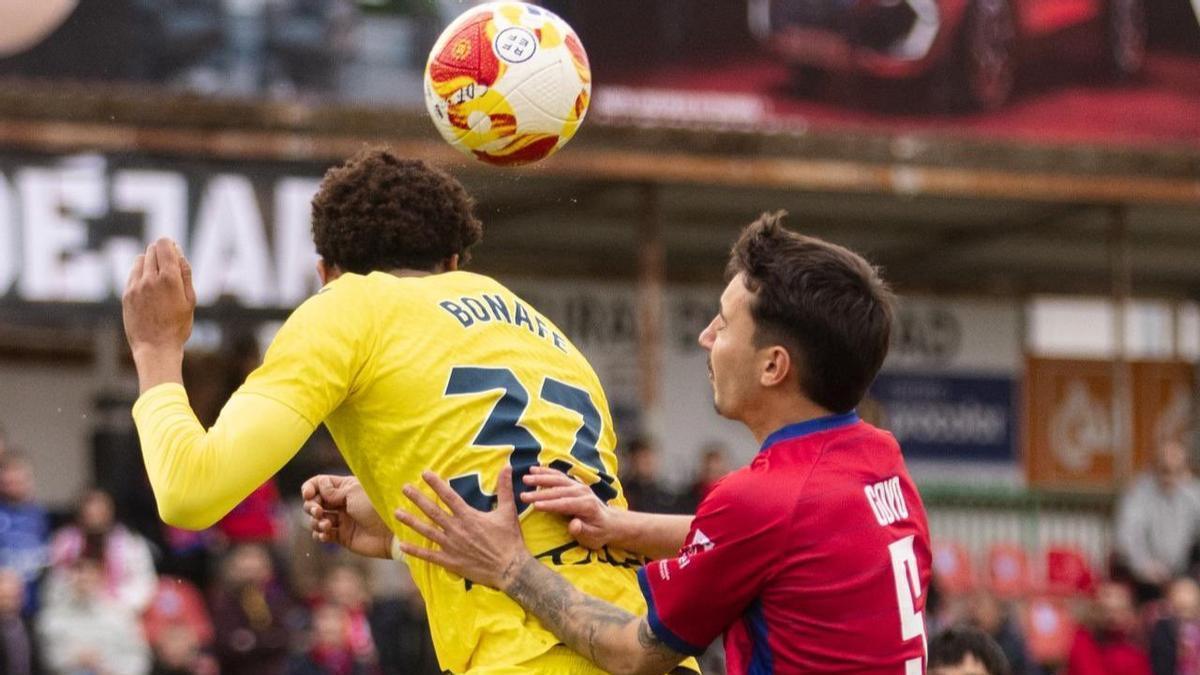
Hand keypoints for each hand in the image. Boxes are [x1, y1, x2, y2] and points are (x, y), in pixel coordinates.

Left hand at [122, 238, 195, 388]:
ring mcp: (135, 286)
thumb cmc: (178, 326)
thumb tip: (179, 254)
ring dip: (150, 262)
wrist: (155, 348)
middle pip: (152, 249)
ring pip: (140, 260)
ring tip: (158, 277)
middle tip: (169, 266)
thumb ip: (185, 274)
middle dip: (161, 253)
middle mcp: (150, 278)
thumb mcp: (190, 300)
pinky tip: (148, 287)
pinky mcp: (126, 294)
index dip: (169, 244)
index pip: (163, 244)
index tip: (174, 251)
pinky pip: (133, 274)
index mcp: (169, 278)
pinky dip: (141, 274)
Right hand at [302, 474, 392, 558]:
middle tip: (318, 511)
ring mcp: (342, 520)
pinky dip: (319, 534)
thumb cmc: (375, 507)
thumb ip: (332, 491)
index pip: (319, 484)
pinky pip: (322, 534)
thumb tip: (318, 487)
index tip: (308, 494)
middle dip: (311, 506)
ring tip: (326, 525)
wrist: (391, 531)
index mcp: (345, 487)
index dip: (309, 488)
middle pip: (314, 502)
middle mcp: (341, 502)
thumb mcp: (353, 492)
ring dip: (315, 521)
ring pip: (316, 519)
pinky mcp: (342, 536)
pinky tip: (325, 534)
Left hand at [393, 467, 530, 590]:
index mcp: (469, 516)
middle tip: (405, 488)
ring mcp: (451, 546)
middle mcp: (457, 529)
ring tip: (397, 513)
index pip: (449, 496)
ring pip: (427, 531)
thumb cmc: (510, 540)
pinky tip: (402, 545)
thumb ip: (504, 489)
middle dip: (418, 498)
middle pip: (433, 511)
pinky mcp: (450, 561)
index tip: (425, 474)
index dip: (436, 484)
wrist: (510, 569)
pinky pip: (429, 555)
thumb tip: (507, 467)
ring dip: (411, 522)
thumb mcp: (508, 512)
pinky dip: (415, 550)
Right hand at [521, 466, 614, 549]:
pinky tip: (535, 469)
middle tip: (522, 496)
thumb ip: (582, 531)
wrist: (610, 522)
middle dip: (539, 493)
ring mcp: (579, 486)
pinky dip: (547, 471)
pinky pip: (559, 475)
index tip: (534, 506)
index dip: (550, 504)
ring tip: (525, 478)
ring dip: (541, 478)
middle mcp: (583, 492)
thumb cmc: (598, 533)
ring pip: (558, 479)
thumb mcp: (592, 537)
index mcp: (587, 505)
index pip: (565, 504)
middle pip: (559, 491)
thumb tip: (574, 525)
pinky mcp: (575, 483)